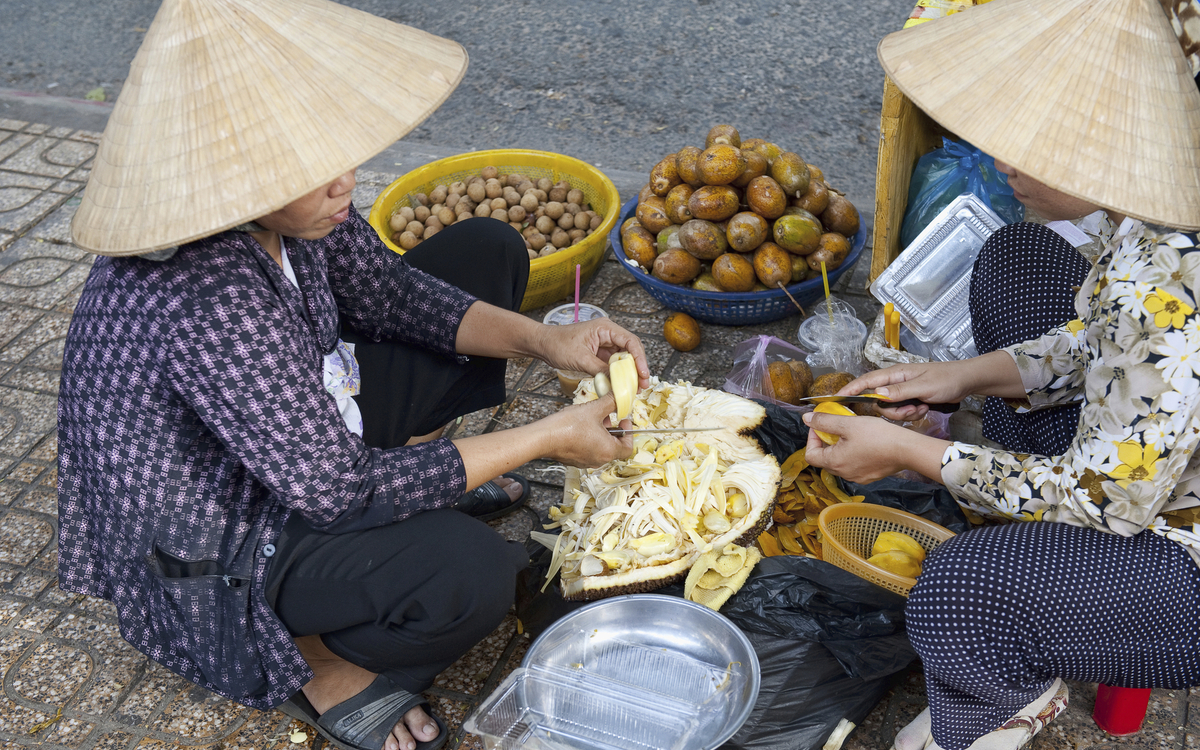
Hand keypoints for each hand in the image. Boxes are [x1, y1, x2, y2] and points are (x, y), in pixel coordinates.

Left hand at [538, 319, 650, 389]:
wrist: (543, 344)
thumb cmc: (557, 344)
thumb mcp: (580, 359)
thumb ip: (601, 370)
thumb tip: (617, 382)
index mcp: (605, 328)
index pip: (630, 342)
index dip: (640, 358)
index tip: (643, 373)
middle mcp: (608, 334)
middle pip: (630, 350)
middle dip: (637, 368)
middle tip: (642, 384)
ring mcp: (605, 344)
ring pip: (624, 359)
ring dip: (629, 373)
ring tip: (634, 387)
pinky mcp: (600, 353)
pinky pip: (614, 364)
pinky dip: (618, 374)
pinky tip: (621, 384)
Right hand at [539, 393, 634, 466]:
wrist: (543, 437)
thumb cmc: (568, 426)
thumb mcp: (594, 409)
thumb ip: (611, 402)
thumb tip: (620, 395)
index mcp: (608, 451)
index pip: (628, 447)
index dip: (629, 432)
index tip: (623, 420)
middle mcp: (599, 460)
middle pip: (615, 447)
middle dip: (613, 430)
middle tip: (607, 417)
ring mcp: (586, 462)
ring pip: (601, 448)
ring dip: (601, 434)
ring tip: (593, 419)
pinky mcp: (575, 460)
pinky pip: (588, 450)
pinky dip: (590, 440)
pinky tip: (581, 427)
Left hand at [802, 410, 950, 483]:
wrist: (906, 449)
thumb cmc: (878, 436)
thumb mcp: (848, 424)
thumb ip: (825, 421)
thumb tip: (807, 419)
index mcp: (834, 462)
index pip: (810, 454)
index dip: (811, 438)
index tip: (821, 426)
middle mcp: (843, 474)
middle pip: (824, 459)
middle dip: (825, 442)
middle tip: (836, 427)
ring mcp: (857, 477)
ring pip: (839, 462)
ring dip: (839, 448)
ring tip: (850, 433)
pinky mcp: (869, 476)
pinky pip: (853, 466)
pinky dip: (852, 455)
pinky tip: (863, 443)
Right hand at [835, 361, 971, 421]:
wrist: (965, 382)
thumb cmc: (946, 379)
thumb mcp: (923, 386)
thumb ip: (900, 391)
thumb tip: (876, 394)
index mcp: (895, 374)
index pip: (867, 381)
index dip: (851, 389)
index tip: (837, 397)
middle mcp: (895, 383)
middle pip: (879, 403)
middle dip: (894, 411)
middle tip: (912, 408)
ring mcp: (902, 393)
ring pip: (891, 410)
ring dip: (906, 413)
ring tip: (922, 407)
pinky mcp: (909, 401)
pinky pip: (902, 413)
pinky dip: (913, 414)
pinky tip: (926, 408)